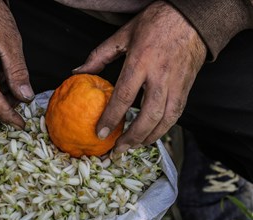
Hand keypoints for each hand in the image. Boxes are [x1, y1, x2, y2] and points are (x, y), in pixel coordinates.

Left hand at [73, 1, 206, 150]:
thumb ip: (99, 56)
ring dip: (148, 138)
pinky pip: (176, 115)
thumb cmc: (156, 23)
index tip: (100, 133)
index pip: (123, 97)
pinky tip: (152, 135)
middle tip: (117, 150)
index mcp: (141, 61)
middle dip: (131, 138)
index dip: (111, 118)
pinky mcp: (186, 88)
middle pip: (147, 116)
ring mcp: (176, 84)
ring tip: (133, 147)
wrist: (192, 18)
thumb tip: (79, 72)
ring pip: (164, 120)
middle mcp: (160, 76)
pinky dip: (164, 129)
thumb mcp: (123, 34)